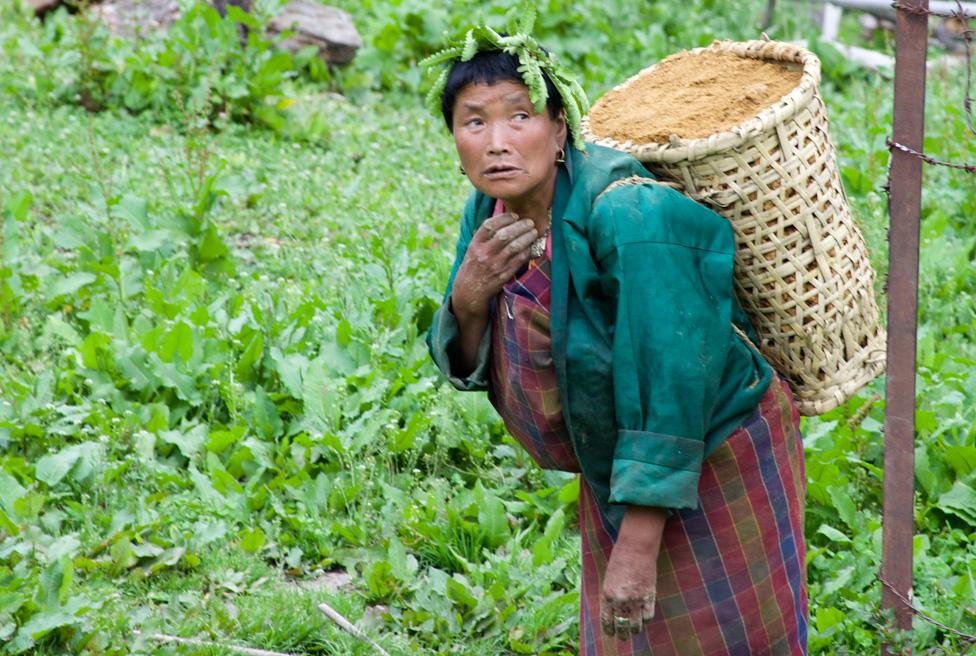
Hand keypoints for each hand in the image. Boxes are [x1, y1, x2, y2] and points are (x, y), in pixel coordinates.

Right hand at [450, 212, 537, 319]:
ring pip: (514, 247)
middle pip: (504, 235)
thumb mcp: (473, 249)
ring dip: (527, 237)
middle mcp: (484, 254)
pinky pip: (519, 260)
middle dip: (520, 226)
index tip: (515, 216)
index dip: (504, 218)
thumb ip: (485, 236)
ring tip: (533, 232)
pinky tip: (530, 246)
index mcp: (475, 245)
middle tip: (529, 222)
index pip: (489, 225)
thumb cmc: (473, 266)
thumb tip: (505, 220)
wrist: (469, 291)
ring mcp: (494, 265)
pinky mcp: (503, 275)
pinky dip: (527, 251)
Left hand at [600, 506, 666, 640]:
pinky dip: (645, 619)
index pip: (606, 620)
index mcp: (607, 595)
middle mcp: (620, 601)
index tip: (610, 633)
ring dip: (634, 630)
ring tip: (633, 630)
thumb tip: (613, 612)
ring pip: (635, 626)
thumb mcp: (608, 579)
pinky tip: (643, 616)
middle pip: (621, 626)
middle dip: (621, 634)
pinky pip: (648, 617)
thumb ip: (610, 596)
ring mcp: (635, 600)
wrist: (636, 548)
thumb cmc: (619, 560)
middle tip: (622, 636)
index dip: (609, 630)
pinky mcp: (649, 597)